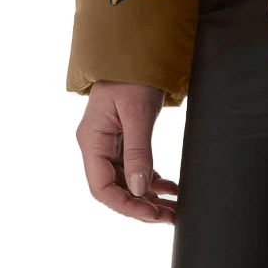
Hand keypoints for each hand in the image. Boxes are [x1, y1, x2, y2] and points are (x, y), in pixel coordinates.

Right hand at [76, 81, 178, 226]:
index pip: (102, 188)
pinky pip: (137, 170)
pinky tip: (172, 189)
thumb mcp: (137, 113)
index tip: (152, 213)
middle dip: (142, 206)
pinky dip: (154, 182)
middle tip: (170, 216)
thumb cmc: (132, 76)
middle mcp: (98, 147)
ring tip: (175, 209)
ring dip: (150, 198)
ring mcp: (110, 145)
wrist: (137, 51)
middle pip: (116, 190)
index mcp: (92, 141)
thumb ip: (138, 152)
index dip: (126, 206)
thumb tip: (141, 189)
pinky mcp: (125, 142)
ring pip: (128, 183)